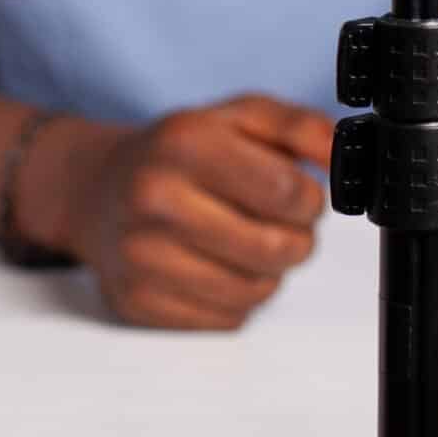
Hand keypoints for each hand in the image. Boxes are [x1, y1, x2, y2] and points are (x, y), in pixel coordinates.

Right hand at [53, 95, 332, 329]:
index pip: (285, 191)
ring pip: (256, 291)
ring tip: (246, 242)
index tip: (302, 196)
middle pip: (275, 248)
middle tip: (281, 223)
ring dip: (268, 271)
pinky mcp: (138, 301)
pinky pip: (227, 318)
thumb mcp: (237, 118)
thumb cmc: (177, 154)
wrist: (97, 189)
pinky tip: (215, 266)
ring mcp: (141, 254)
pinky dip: (236, 298)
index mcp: (184, 142)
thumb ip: (298, 127)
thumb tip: (340, 156)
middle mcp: (155, 197)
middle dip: (297, 239)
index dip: (310, 200)